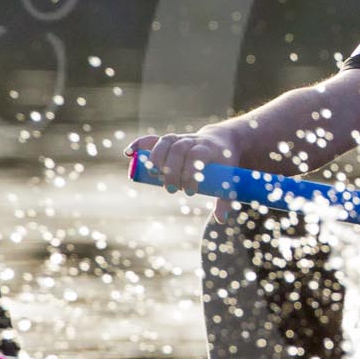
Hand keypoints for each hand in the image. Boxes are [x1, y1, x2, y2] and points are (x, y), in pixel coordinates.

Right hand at [125, 127, 240, 193]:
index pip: (195, 155)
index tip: (190, 191)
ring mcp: (180, 138)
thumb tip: (221, 219)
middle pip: (178, 149)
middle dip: (172, 170)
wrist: (222, 141)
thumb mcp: (229, 178)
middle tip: (172, 190)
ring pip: (165, 141)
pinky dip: (140, 144)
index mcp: (208, 148)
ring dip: (156, 158)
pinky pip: (152, 139)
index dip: (190, 171)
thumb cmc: (224, 163)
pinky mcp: (169, 140)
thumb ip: (225, 198)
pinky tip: (129, 153)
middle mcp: (192, 140)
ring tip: (154, 176)